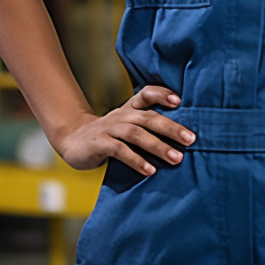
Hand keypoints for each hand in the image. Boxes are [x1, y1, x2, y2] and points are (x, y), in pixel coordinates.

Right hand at [54, 85, 195, 176]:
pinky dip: (136, 160)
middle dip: (171, 128)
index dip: (162, 94)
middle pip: (149, 117)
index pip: (147, 93)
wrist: (73, 141)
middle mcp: (122, 114)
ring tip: (176, 158)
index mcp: (130, 108)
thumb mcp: (127, 125)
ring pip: (136, 134)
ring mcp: (110, 128)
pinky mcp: (100, 144)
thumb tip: (181, 138)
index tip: (179, 101)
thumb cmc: (110, 135)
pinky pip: (120, 151)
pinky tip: (150, 170)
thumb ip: (147, 127)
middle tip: (191, 139)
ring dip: (158, 146)